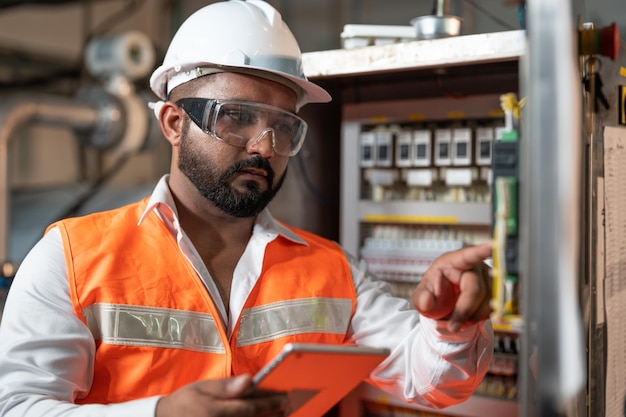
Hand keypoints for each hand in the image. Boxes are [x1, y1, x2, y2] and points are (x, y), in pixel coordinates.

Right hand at [156, 375, 288, 416]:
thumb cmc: (185, 401)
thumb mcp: (202, 388)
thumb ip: (226, 386)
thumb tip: (249, 380)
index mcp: (218, 411)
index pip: (251, 407)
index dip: (271, 402)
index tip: (285, 397)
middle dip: (273, 413)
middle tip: (288, 406)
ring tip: (280, 414)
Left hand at [412, 242, 491, 332]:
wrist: (444, 305)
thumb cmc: (434, 294)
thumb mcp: (421, 296)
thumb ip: (421, 298)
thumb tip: (426, 301)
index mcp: (454, 261)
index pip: (469, 255)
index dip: (481, 251)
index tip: (491, 245)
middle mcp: (475, 267)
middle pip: (476, 290)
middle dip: (464, 310)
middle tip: (453, 326)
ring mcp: (488, 279)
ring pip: (487, 302)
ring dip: (472, 316)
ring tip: (457, 317)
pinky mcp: (496, 292)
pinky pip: (493, 309)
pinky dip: (479, 318)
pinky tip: (468, 317)